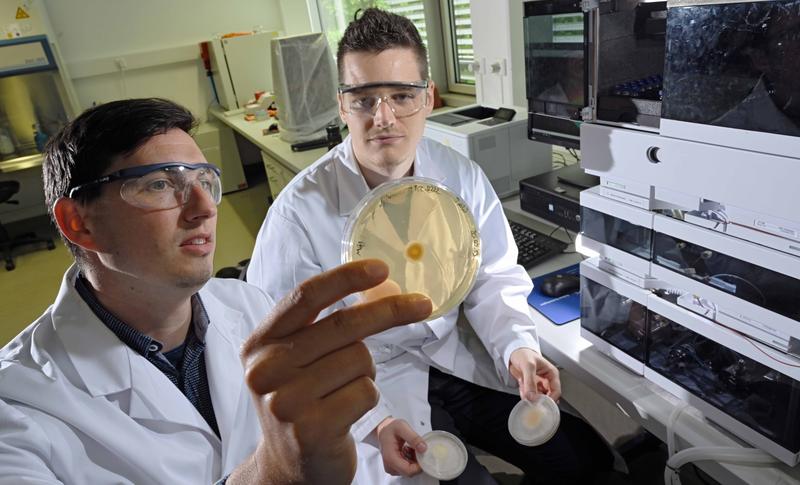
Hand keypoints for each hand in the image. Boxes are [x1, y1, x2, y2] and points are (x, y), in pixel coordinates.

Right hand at [232, 260, 431, 484]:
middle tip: (421, 305)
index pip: (306, 297)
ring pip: (360, 360)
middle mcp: (266, 369)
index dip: (345, 278)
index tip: (380, 268)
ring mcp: (286, 401)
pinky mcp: (312, 428)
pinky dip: (367, 398)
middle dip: (389, 312)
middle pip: (344, 325)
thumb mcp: (297, 361)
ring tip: (343, 392)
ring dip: (366, 373)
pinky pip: (365, 392)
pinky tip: (345, 413)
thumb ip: (326, 326)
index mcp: (261, 343)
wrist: (289, 468)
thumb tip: (384, 287)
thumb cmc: (301, 404)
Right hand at [376, 417, 426, 475]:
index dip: (419, 466)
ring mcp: (392, 468)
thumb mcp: (403, 427)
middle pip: (410, 472)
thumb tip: (423, 448)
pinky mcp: (394, 467)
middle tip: (417, 448)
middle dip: (417, 461)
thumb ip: (414, 438)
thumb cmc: (390, 428)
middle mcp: (390, 466)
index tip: (424, 455)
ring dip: (415, 460)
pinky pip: (407, 468)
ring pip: (410, 470)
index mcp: (391, 458)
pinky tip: (409, 450)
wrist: (382, 429)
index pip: (408, 471)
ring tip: (411, 447)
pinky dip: (411, 460)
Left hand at [509, 348, 561, 401]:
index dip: (550, 399)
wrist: (513, 352)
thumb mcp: (528, 366)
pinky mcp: (530, 386)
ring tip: (524, 387)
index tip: (541, 403)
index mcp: (552, 374)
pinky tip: (521, 386)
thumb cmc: (524, 354)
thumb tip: (531, 396)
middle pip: (547, 396)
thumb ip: (530, 381)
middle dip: (538, 398)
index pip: (556, 391)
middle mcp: (547, 380)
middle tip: (531, 399)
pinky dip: (524, 393)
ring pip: (537, 397)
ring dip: (530, 396)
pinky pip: (529, 395)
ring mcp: (538, 384)